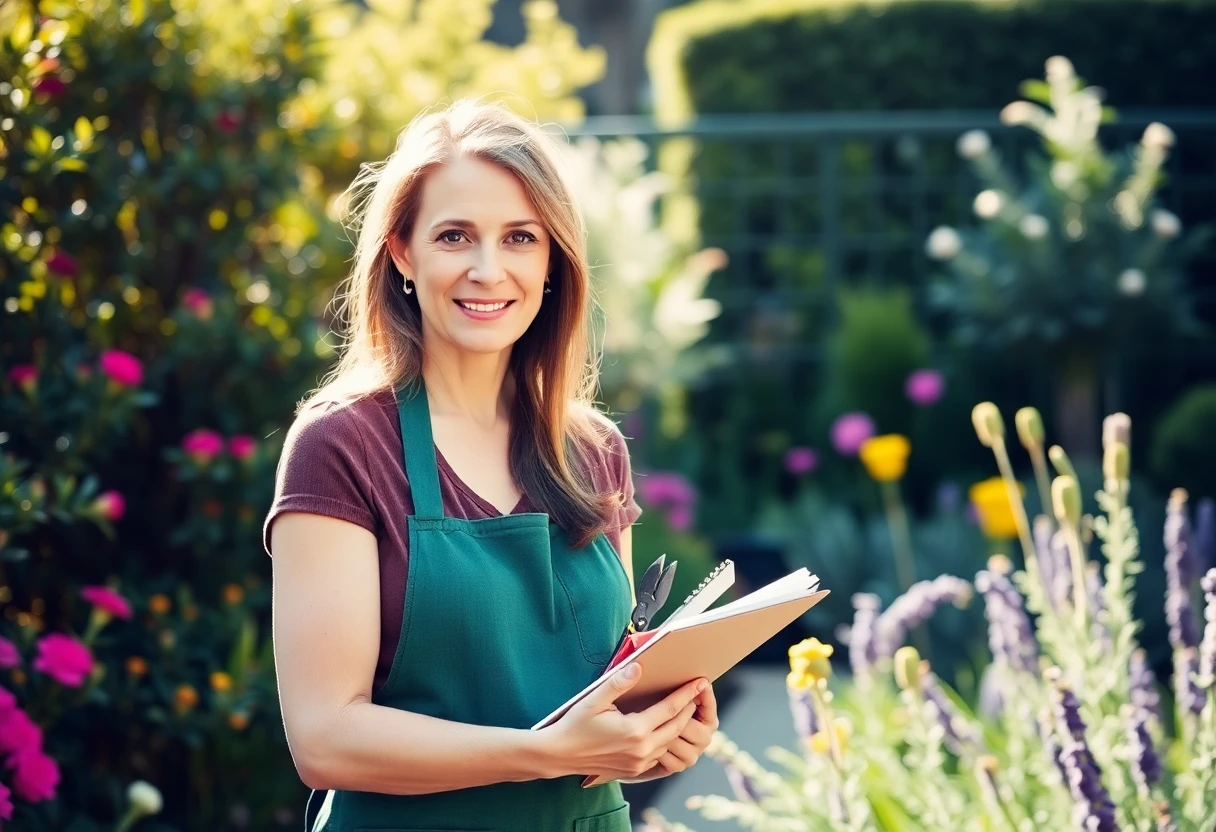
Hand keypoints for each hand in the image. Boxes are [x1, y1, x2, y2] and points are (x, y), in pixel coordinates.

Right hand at [539, 663, 707, 781]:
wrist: (559, 754)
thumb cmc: (574, 724)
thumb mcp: (594, 699)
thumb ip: (618, 682)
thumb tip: (638, 666)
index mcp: (634, 731)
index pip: (670, 709)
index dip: (686, 694)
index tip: (699, 682)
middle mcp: (641, 750)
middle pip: (676, 727)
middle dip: (689, 709)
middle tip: (699, 692)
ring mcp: (639, 762)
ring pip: (669, 742)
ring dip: (679, 725)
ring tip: (685, 708)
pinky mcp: (634, 769)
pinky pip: (659, 754)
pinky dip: (666, 740)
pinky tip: (667, 729)